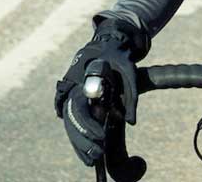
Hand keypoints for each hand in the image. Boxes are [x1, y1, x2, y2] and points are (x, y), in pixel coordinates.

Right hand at [54, 18, 148, 166]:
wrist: (106, 43)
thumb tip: (131, 122)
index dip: (87, 126)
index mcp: (82, 79)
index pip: (79, 108)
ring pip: (70, 122)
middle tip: (97, 155)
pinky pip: (73, 120)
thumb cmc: (118, 57)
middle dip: (82, 140)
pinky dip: (79, 136)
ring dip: (79, 141)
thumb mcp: (129, 72)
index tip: (100, 137)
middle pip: (71, 119)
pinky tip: (87, 151)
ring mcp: (70, 93)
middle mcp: (72, 88)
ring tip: (92, 158)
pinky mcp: (74, 99)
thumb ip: (130, 96)